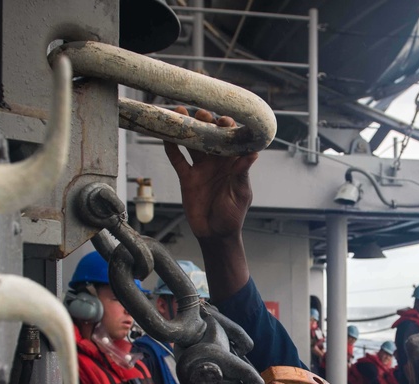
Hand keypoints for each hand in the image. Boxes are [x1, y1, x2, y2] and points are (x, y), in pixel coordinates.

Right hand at [163, 108, 257, 240]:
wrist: (215, 234)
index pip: (230, 140)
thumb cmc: (233, 215)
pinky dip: (171, 147)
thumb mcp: (240, 193)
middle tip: (200, 113)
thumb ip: (242, 173)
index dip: (227, 128)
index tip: (223, 120)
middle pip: (209, 136)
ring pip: (192, 144)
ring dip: (186, 129)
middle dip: (205, 122)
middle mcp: (216, 162)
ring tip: (179, 113)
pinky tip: (165, 134)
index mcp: (233, 163)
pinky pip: (177, 159)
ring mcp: (201, 168)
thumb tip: (253, 154)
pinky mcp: (187, 177)